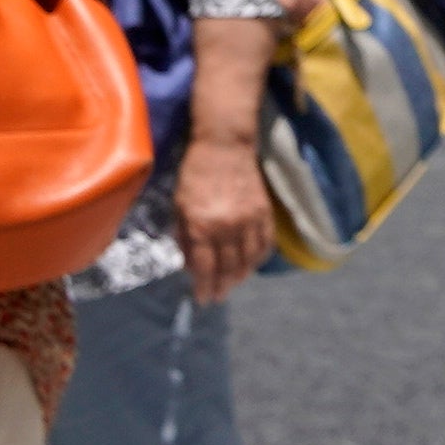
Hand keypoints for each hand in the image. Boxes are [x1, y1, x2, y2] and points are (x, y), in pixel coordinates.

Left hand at [177, 131, 271, 301]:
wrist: (225, 145)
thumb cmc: (195, 173)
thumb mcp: (179, 206)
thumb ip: (185, 237)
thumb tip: (190, 264)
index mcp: (202, 226)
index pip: (205, 267)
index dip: (204, 286)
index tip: (202, 298)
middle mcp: (228, 227)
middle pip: (228, 268)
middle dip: (222, 286)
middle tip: (218, 297)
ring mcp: (249, 220)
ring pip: (249, 260)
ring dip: (241, 276)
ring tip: (234, 283)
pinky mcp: (265, 212)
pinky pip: (265, 243)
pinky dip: (259, 257)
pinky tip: (253, 263)